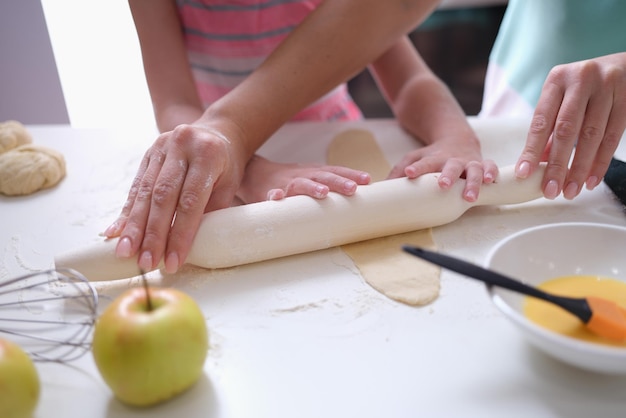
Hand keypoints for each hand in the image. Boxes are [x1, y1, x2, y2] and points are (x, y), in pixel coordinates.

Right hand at [104, 124, 244, 273]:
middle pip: (163, 196)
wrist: (218, 132)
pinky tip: (116, 232)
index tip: (174, 260)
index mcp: (207, 154)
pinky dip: (127, 212)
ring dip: (134, 226)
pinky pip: (136, 186)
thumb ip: (211, 210)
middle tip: (146, 262)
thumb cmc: (227, 165)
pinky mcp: (148, 153)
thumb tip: (191, 246)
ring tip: (126, 252)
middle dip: (153, 234)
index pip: (190, 200)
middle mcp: (181, 146)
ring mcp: (161, 147)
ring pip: (144, 191)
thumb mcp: (229, 185)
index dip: (180, 233)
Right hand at [238, 156, 370, 201]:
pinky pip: (270, 195)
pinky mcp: (266, 193)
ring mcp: (285, 184)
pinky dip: (273, 196)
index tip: (367, 180)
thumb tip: (357, 198)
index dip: (351, 175)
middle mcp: (303, 176)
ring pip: (300, 185)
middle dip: (339, 182)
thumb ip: (328, 185)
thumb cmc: (288, 179)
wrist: (254, 173)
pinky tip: (276, 197)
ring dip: (312, 188)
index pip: (335, 171)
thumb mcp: (310, 178)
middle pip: (323, 177)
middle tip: (353, 189)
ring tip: (323, 193)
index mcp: (314, 173)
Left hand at [387, 139, 497, 201]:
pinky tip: (490, 181)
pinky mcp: (482, 164)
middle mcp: (452, 160)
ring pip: (472, 170)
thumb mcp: (414, 158)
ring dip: (472, 182)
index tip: (409, 174)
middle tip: (443, 186)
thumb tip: (381, 187)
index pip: (424, 163)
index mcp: (434, 159)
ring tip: (469, 195)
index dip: (417, 168)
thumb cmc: (433, 156)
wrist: (458, 140)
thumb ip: (399, 171)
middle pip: (450, 167)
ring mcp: (468, 162)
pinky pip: (490, 167)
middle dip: (448, 176)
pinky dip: (491, 172)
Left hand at [516, 52, 625, 199]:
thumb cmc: (584, 87)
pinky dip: (601, 161)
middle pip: (566, 130)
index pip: (541, 121)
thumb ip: (551, 128)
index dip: (532, 149)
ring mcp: (606, 87)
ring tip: (571, 191)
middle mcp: (581, 80)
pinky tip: (591, 180)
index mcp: (557, 80)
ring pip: (592, 136)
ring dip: (580, 168)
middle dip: (557, 165)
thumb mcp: (563, 98)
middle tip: (551, 191)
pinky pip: (614, 136)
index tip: (524, 173)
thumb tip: (536, 163)